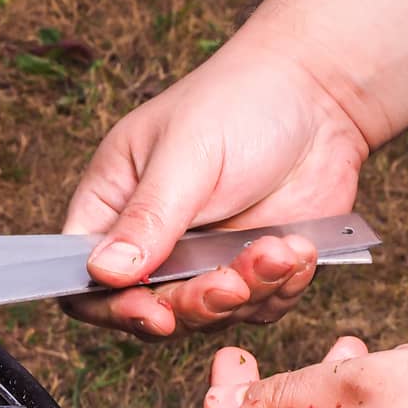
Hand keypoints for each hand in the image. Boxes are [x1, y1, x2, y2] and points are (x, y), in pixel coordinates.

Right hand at [62, 44, 368, 336]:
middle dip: (196, 305)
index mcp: (112, 212)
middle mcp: (152, 247)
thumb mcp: (185, 153)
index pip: (87, 282)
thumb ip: (147, 217)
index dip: (113, 308)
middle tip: (232, 284)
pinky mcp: (253, 270)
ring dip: (249, 293)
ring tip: (280, 250)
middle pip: (151, 311)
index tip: (154, 311)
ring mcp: (203, 263)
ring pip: (209, 317)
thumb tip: (104, 272)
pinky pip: (260, 308)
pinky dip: (281, 289)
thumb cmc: (238, 101)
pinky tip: (298, 250)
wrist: (320, 90)